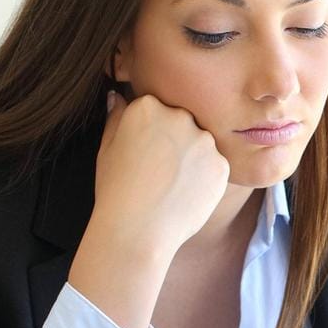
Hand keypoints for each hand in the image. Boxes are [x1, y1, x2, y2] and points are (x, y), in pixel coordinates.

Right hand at [68, 92, 230, 327]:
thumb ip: (116, 117)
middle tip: (160, 171)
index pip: (156, 109)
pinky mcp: (221, 164)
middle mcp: (179, 116)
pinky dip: (205, 178)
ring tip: (172, 185)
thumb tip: (117, 96)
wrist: (137, 231)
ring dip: (192, 159)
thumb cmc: (116, 191)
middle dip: (175, 142)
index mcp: (147, 106)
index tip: (144, 153)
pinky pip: (215, 166)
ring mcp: (204, 140)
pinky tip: (185, 194)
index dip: (150, 133)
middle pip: (183, 122)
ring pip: (201, 144)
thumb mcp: (106, 148)